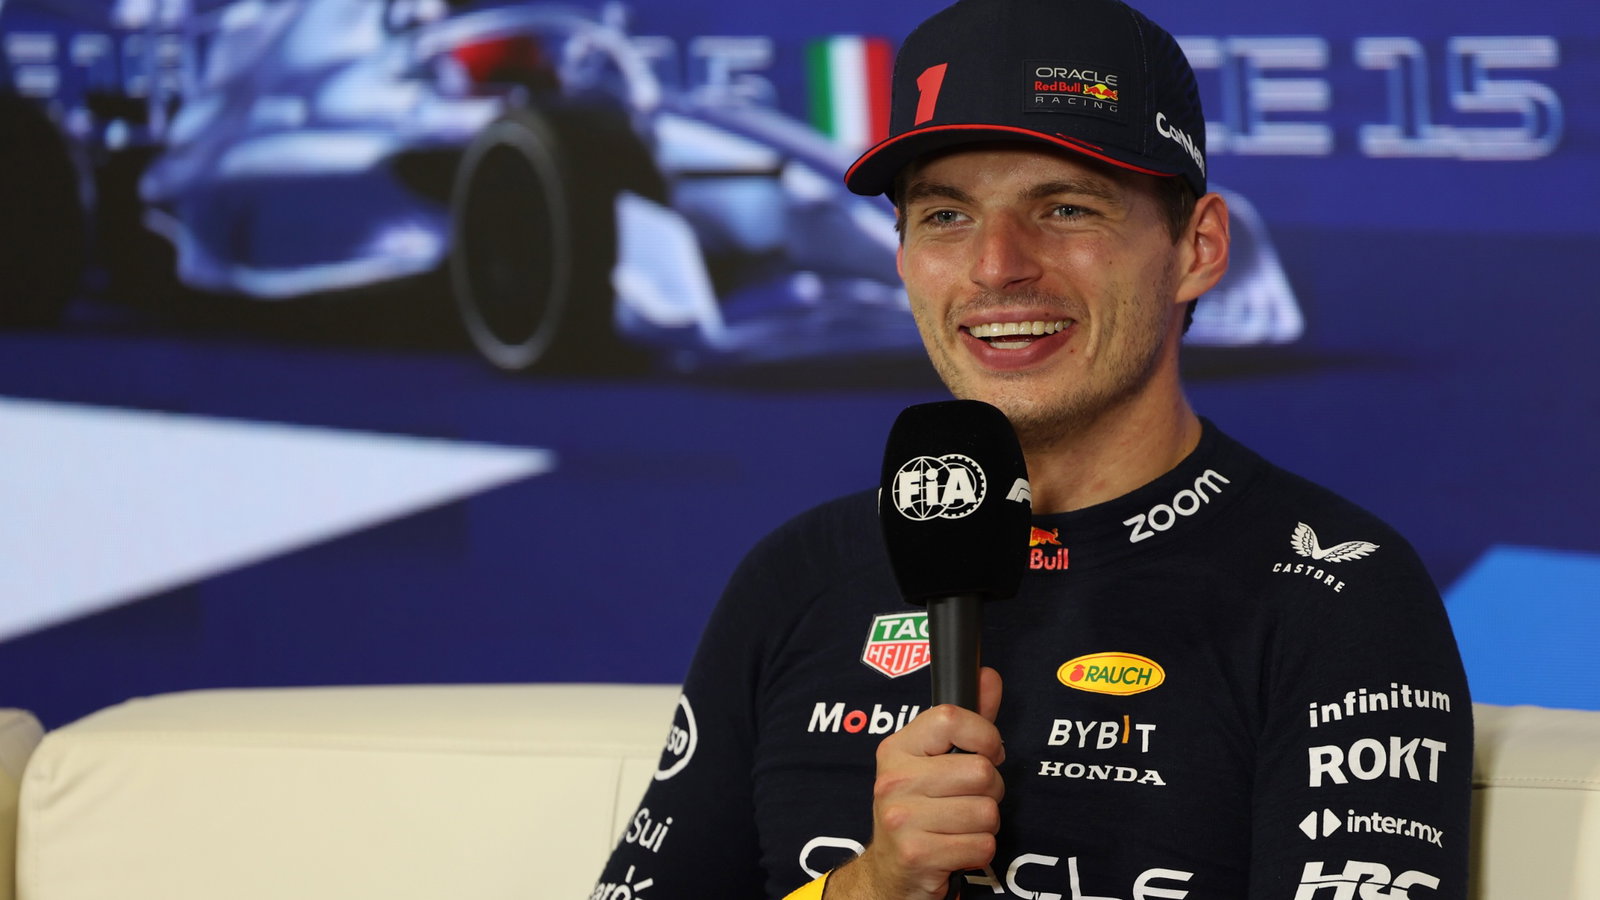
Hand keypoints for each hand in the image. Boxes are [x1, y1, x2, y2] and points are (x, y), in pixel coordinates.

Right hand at [826, 667, 1004, 899]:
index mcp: (897, 748)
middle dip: (991, 790)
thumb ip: (966, 721)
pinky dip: (979, 850)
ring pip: (987, 811)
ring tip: (961, 825)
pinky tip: (956, 848)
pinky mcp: (917, 854)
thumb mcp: (933, 761)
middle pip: (982, 771)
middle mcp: (894, 779)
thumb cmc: (919, 809)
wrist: (890, 871)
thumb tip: (988, 676)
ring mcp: (901, 818)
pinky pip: (982, 844)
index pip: (951, 718)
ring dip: (986, 823)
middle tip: (970, 798)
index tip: (987, 751)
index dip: (985, 735)